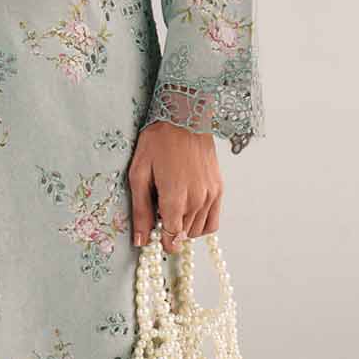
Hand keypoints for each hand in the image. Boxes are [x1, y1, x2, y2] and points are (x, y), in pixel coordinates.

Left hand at [128, 122, 222, 252]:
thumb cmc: (158, 142)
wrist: (186, 117)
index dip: (161, 240)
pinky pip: (213, 222)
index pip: (171, 237)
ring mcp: (211, 196)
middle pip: (183, 234)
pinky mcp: (219, 190)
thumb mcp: (139, 174)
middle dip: (170, 230)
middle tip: (159, 211)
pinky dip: (200, 224)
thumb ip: (141, 210)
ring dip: (184, 227)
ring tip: (172, 206)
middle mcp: (197, 200)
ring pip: (197, 230)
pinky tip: (188, 211)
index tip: (154, 234)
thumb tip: (141, 241)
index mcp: (175, 198)